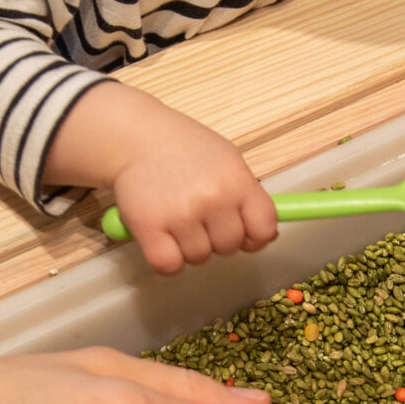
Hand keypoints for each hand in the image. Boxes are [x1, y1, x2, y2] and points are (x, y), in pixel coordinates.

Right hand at [46, 81, 278, 275]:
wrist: (137, 137)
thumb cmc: (185, 149)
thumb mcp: (228, 160)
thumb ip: (248, 195)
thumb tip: (267, 234)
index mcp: (237, 181)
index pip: (263, 229)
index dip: (255, 237)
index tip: (244, 234)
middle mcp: (212, 199)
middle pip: (230, 247)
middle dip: (217, 238)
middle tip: (200, 217)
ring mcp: (180, 214)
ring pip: (199, 258)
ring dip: (189, 247)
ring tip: (178, 220)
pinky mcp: (149, 226)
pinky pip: (168, 266)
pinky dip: (166, 259)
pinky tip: (163, 239)